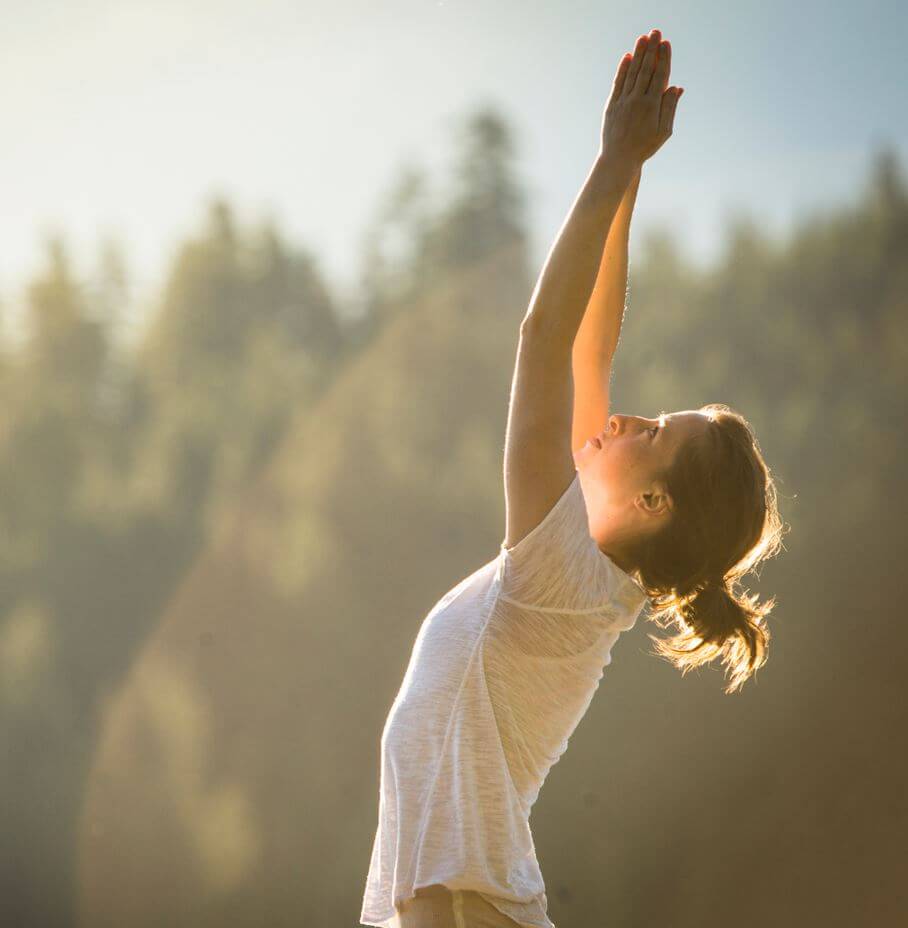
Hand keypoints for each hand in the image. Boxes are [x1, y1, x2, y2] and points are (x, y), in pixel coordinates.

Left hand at [600, 29, 682, 167]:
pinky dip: (623, 69)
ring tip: (643, 38)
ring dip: (638, 54)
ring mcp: (623, 101)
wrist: (618, 160)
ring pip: (632, 73)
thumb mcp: (664, 131)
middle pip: (646, 69)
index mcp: (652, 106)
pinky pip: (618, 83)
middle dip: (651, 49)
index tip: (666, 43)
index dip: (663, 58)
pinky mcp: (612, 105)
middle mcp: (637, 100)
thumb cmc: (644, 147)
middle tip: (655, 32)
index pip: (660, 76)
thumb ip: (670, 108)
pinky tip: (627, 57)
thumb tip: (676, 86)